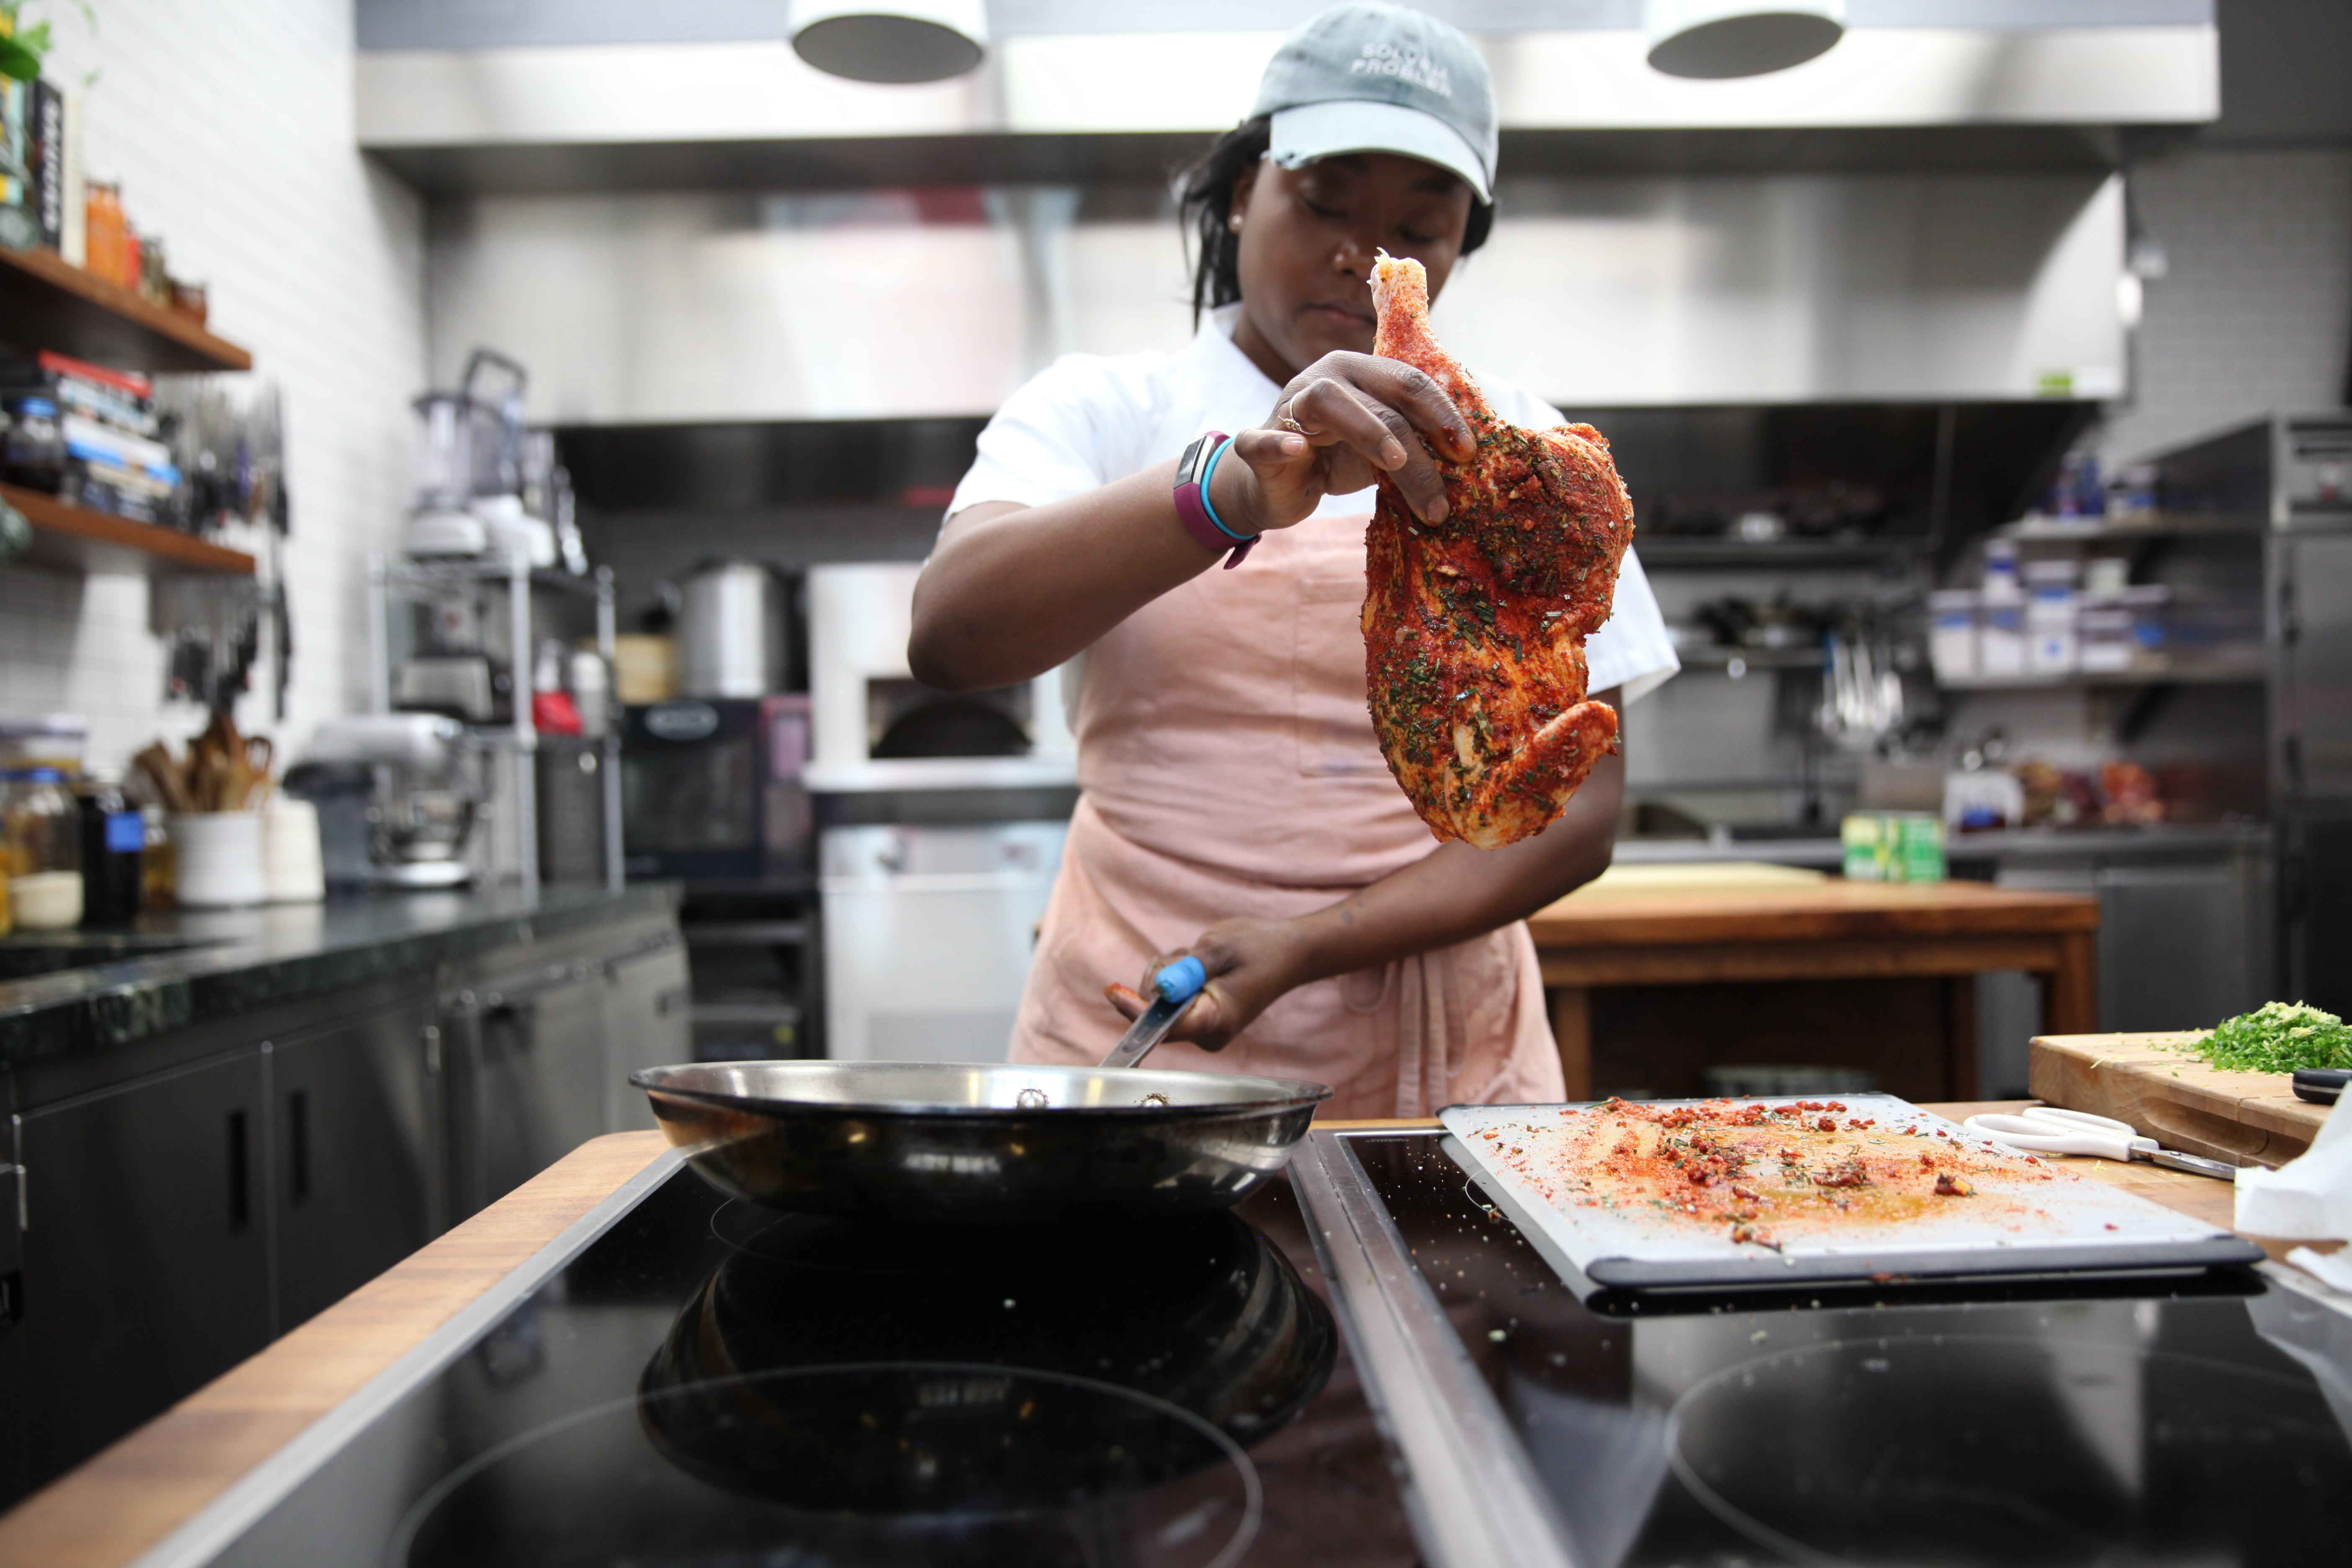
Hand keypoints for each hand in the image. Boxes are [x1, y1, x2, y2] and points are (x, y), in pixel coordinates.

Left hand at [1103, 918, 1312, 1052]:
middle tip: (1188, 957)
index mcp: (1214, 1021)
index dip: (1133, 1008)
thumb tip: (1158, 987)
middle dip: (1162, 979)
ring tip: (1203, 960)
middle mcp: (1207, 1034)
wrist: (1288, 953)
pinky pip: (1171, 1000)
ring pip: (1161, 1002)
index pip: (1163, 1026)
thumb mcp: (1220, 948)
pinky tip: (1203, 966)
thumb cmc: (1258, 947)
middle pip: (1156, 1014)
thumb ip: (1187, 969)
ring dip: (1172, 974)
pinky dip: (1178, 978)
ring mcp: (1204, 1030)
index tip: (1112, 990)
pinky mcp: (1201, 1021)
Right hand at [1218, 352, 1475, 534]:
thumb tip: (1469, 461)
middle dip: (1418, 445)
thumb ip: (1414, 444)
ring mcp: (1287, 406)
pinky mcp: (1255, 442)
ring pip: (1328, 401)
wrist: (1277, 487)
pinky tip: (1298, 451)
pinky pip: (1263, 438)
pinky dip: (1280, 443)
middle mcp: (1325, 378)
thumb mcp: (1383, 451)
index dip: (1443, 414)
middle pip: (1379, 399)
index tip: (1469, 453)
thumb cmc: (1336, 460)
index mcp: (1360, 373)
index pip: (1409, 381)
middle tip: (1441, 492)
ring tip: (1394, 463)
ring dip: (1366, 429)